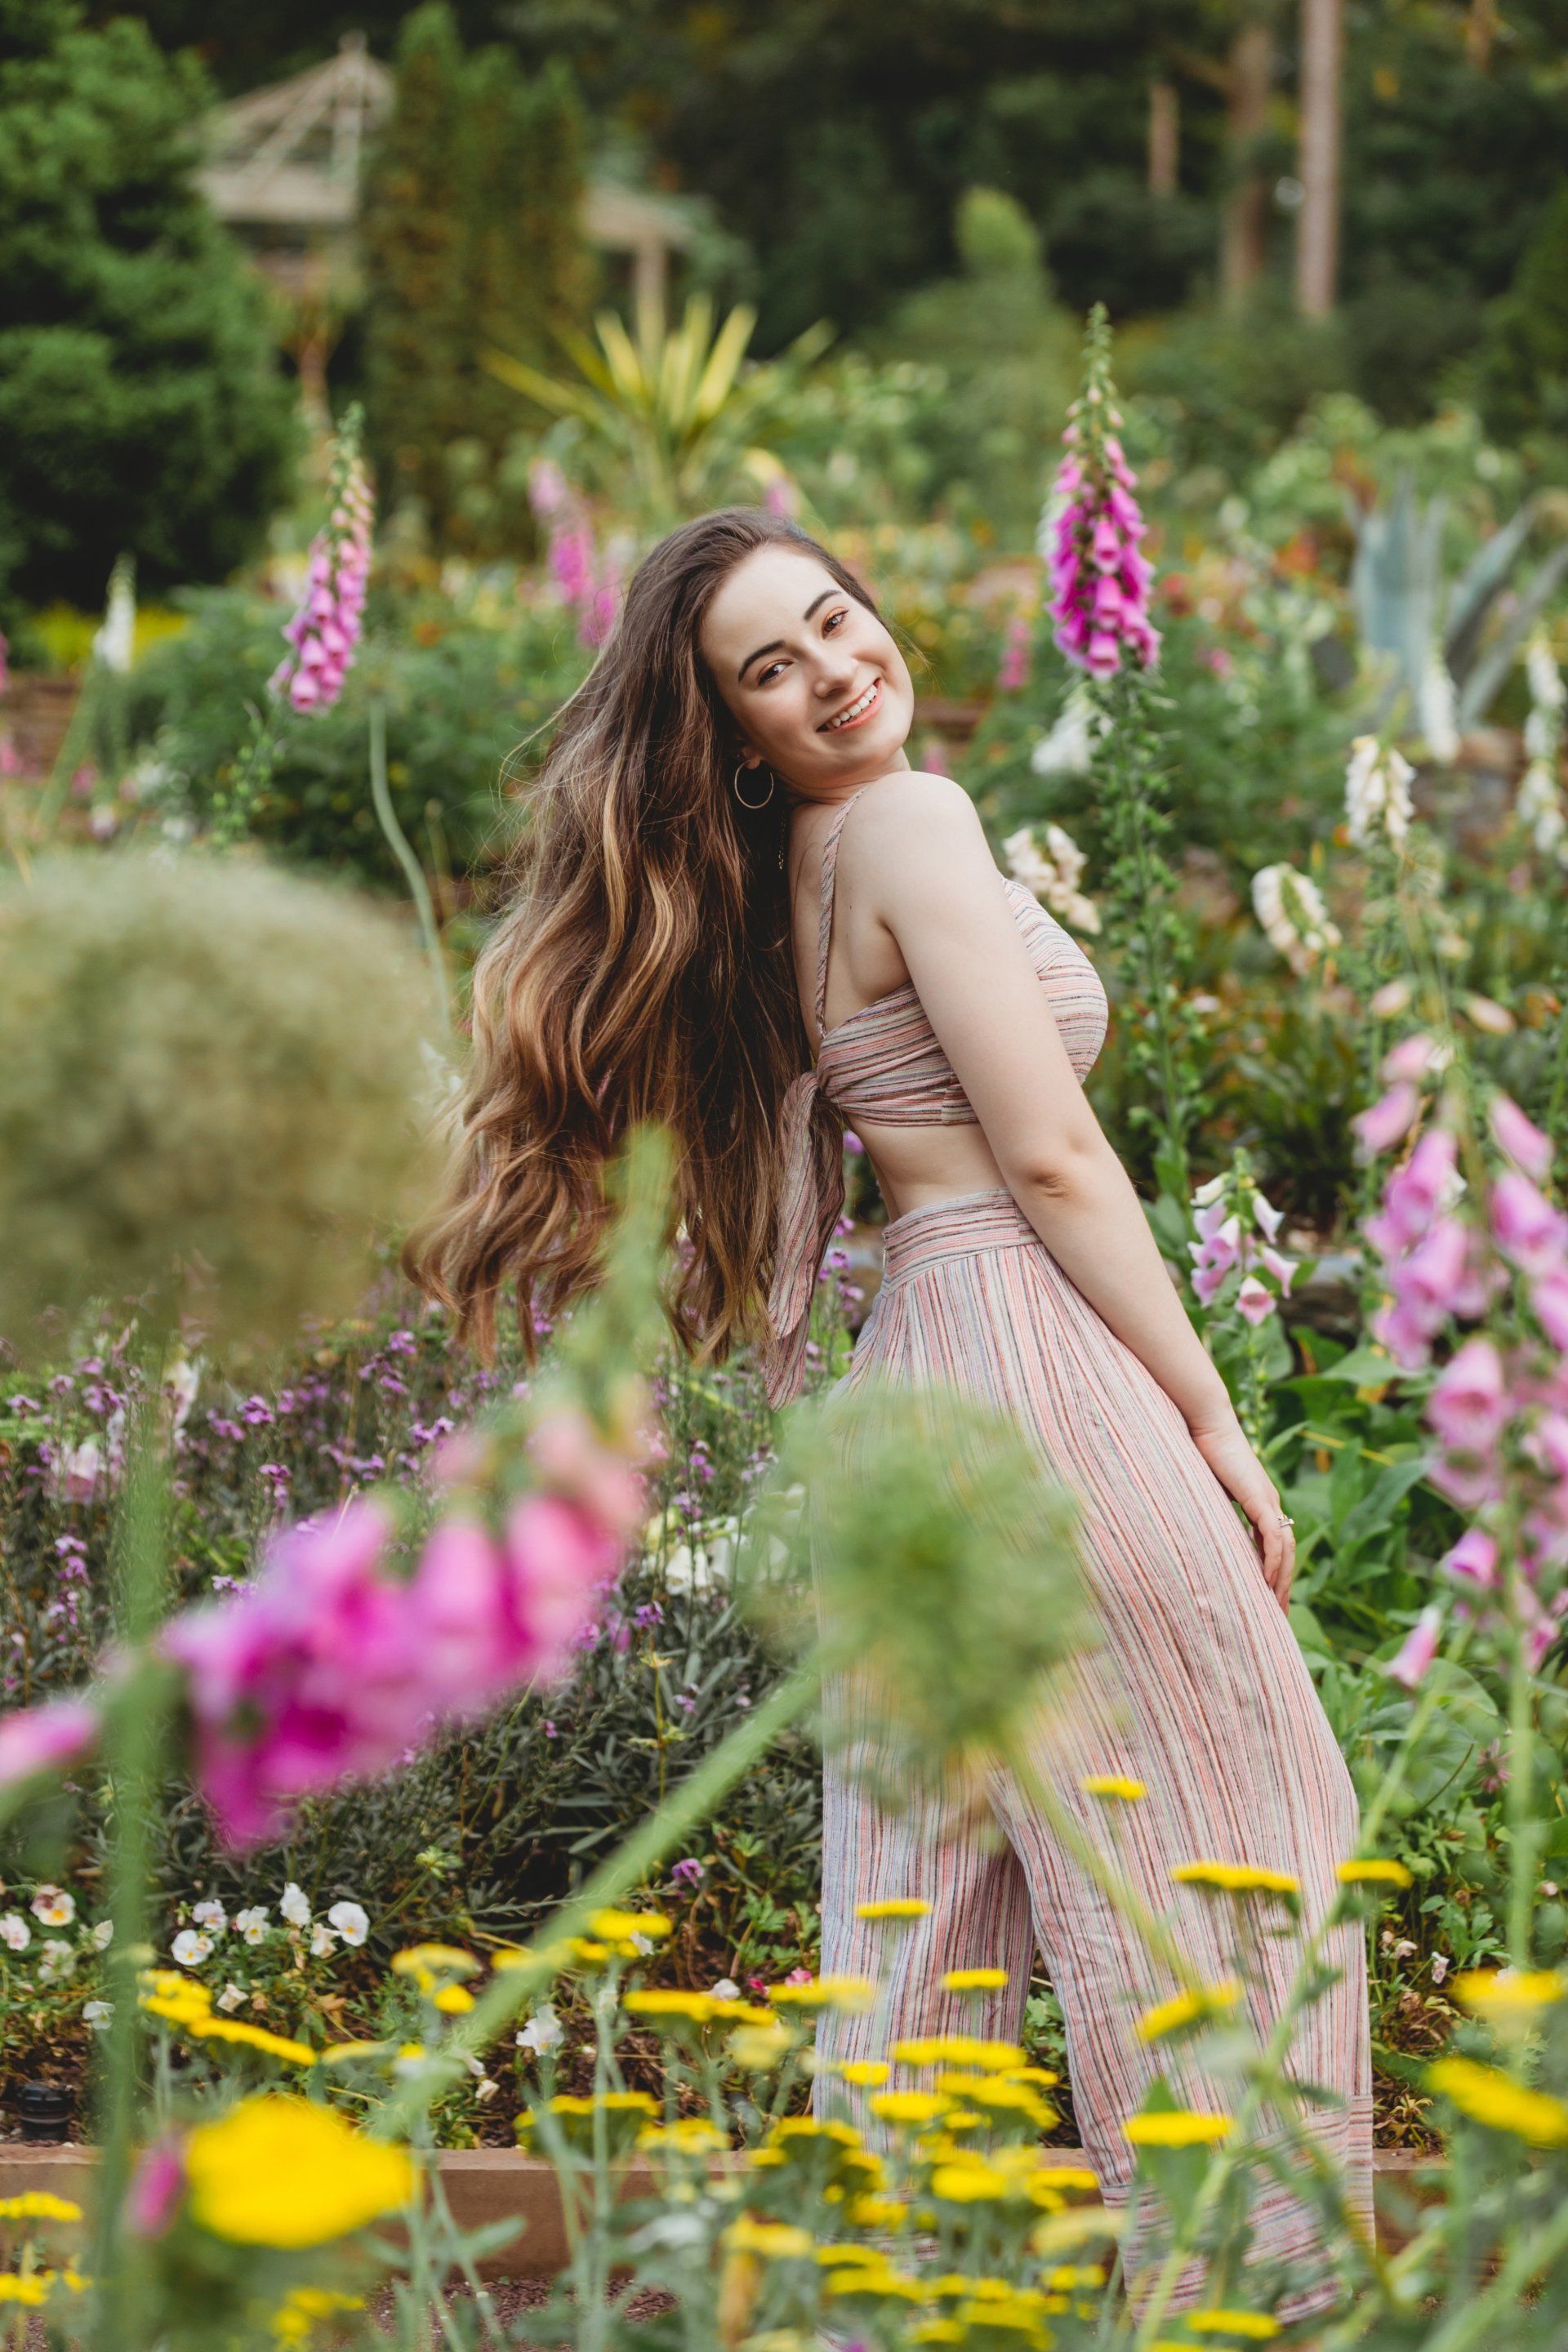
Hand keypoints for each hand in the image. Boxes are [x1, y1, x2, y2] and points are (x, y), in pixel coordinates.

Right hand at [1189, 1414, 1293, 1610]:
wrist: (1206, 1422)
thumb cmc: (1200, 1448)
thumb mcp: (1205, 1488)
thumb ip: (1209, 1508)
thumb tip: (1194, 1528)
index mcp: (1259, 1501)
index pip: (1274, 1544)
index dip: (1273, 1572)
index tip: (1266, 1598)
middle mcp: (1270, 1503)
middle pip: (1285, 1553)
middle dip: (1283, 1585)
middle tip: (1277, 1616)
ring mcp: (1268, 1501)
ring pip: (1284, 1550)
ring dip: (1282, 1580)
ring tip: (1276, 1607)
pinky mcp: (1260, 1499)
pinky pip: (1273, 1538)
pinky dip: (1272, 1562)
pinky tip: (1268, 1582)